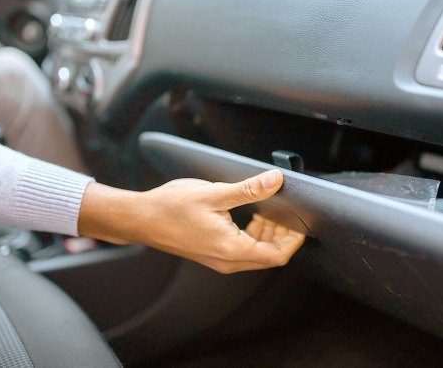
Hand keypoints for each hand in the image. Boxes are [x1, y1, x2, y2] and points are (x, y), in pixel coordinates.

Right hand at [78, 170, 305, 272]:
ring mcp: (220, 260)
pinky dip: (252, 235)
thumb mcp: (214, 193)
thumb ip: (249, 189)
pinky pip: (242, 250)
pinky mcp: (213, 254)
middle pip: (269, 256)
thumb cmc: (170, 207)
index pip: (277, 255)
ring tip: (268, 210)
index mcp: (232, 249)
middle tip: (285, 211)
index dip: (294, 240)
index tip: (301, 222)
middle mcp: (228, 261)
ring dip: (267, 234)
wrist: (141, 219)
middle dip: (282, 235)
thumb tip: (275, 181)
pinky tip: (250, 215)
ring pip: (256, 253)